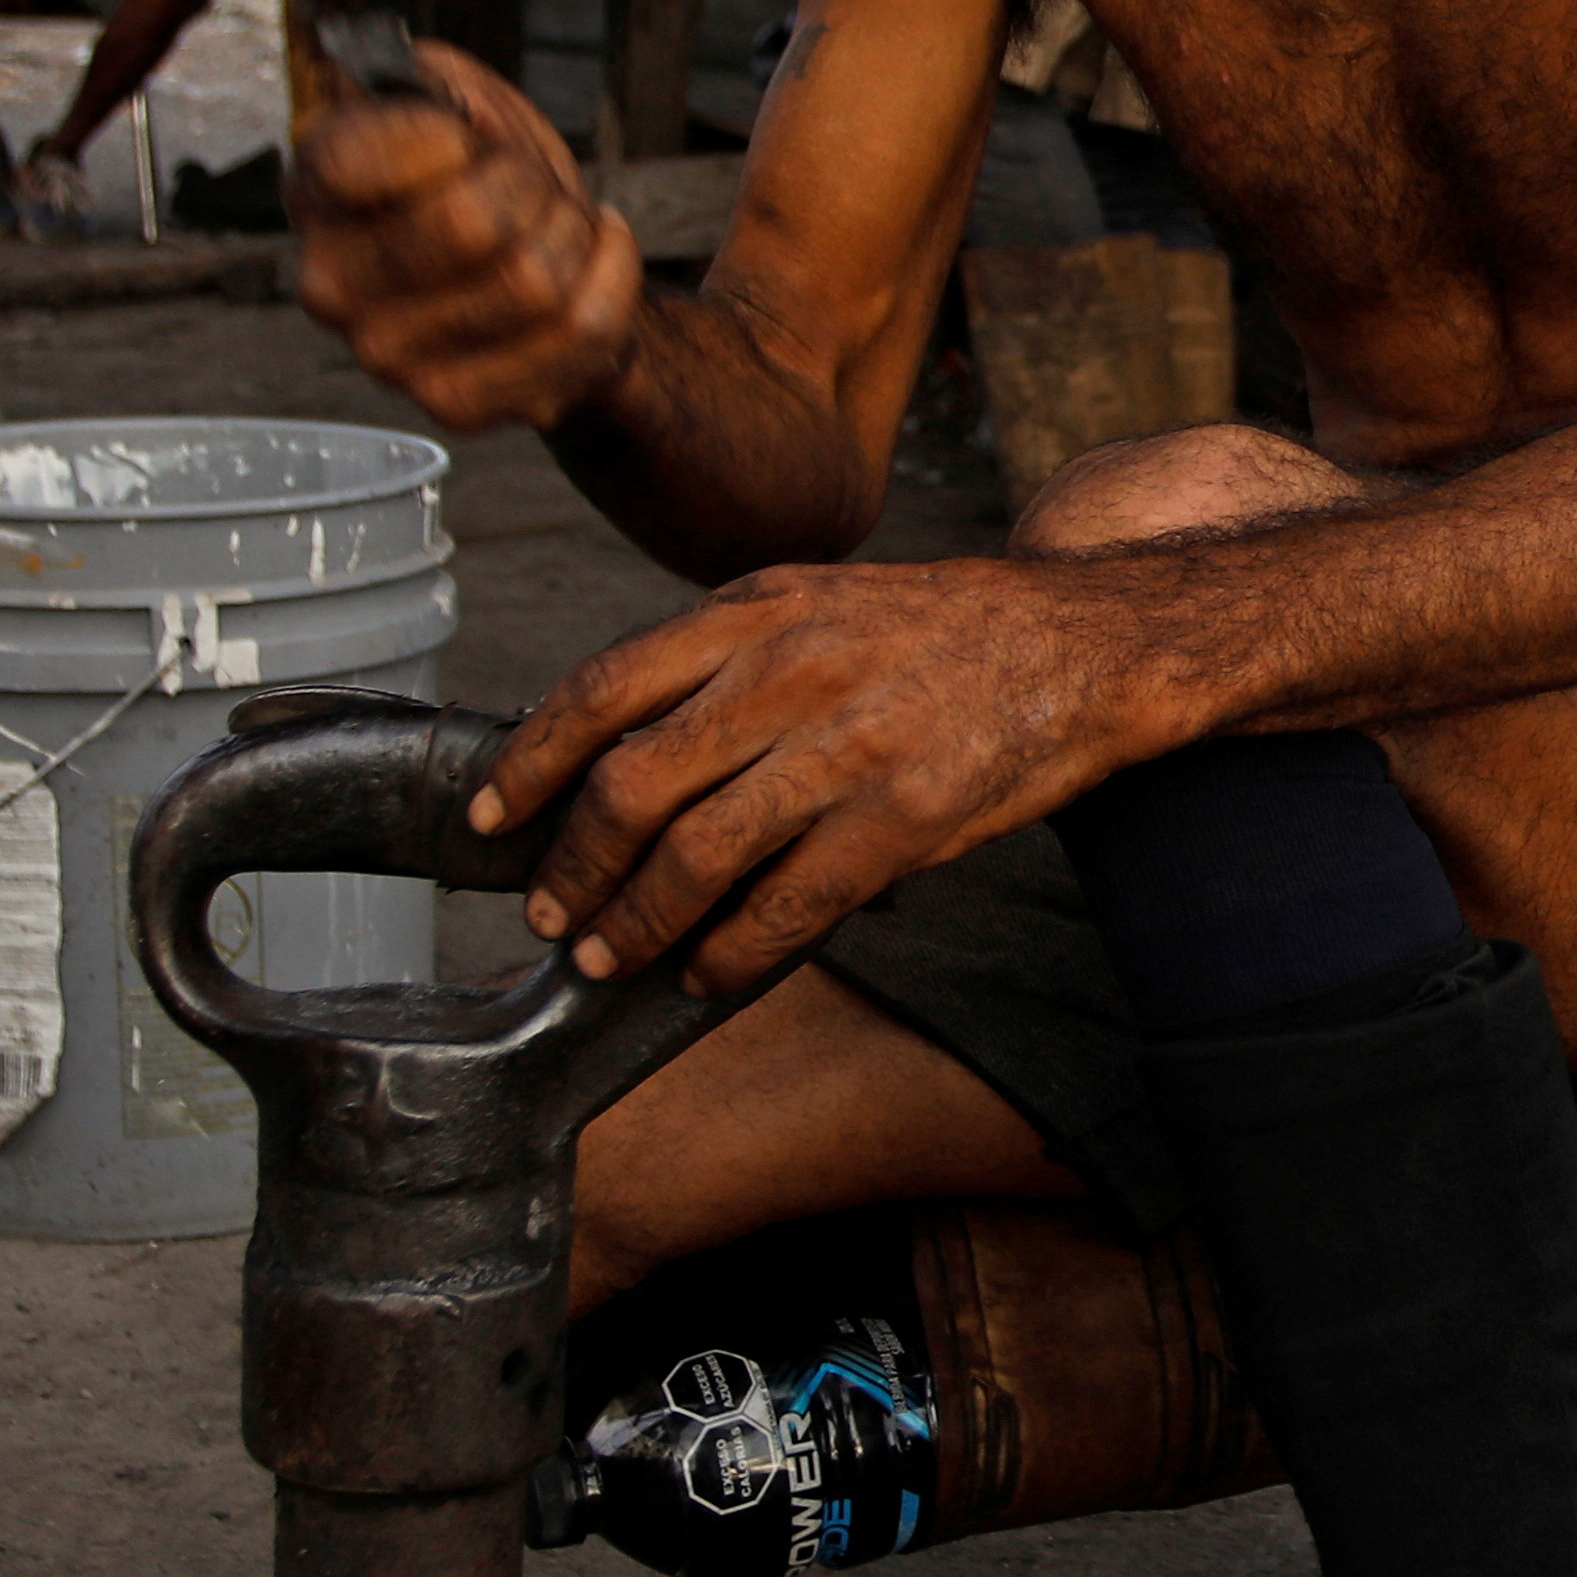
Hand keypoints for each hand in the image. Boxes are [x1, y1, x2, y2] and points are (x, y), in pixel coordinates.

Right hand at [290, 26, 645, 432]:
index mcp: (315, 190)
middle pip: (468, 224)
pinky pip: (582, 331)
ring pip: (533, 282)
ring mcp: (388, 357)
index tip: (472, 138)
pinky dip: (616, 275)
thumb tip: (456, 125)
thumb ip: (442, 84)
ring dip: (574, 236)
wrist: (533, 271)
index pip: (361, 158)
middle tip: (535, 187)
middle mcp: (330, 285)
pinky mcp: (457, 407)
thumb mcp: (457, 96)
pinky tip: (600, 256)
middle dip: (532, 188)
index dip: (447, 136)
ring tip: (562, 228)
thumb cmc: (484, 176)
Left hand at [476, 555, 1141, 994]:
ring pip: (696, 854)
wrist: (1084, 641)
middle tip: (548, 911)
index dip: (528, 762)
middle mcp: (792, 672)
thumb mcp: (819, 603)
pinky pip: (787, 906)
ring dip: (635, 921)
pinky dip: (730, 954)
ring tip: (608, 954)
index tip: (493, 816)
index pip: (602, 687)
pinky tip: (706, 973)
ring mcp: (849, 747)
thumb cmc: (941, 632)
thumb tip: (617, 752)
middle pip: (632, 783)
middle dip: (573, 864)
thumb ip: (724, 659)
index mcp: (757, 608)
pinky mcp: (904, 820)